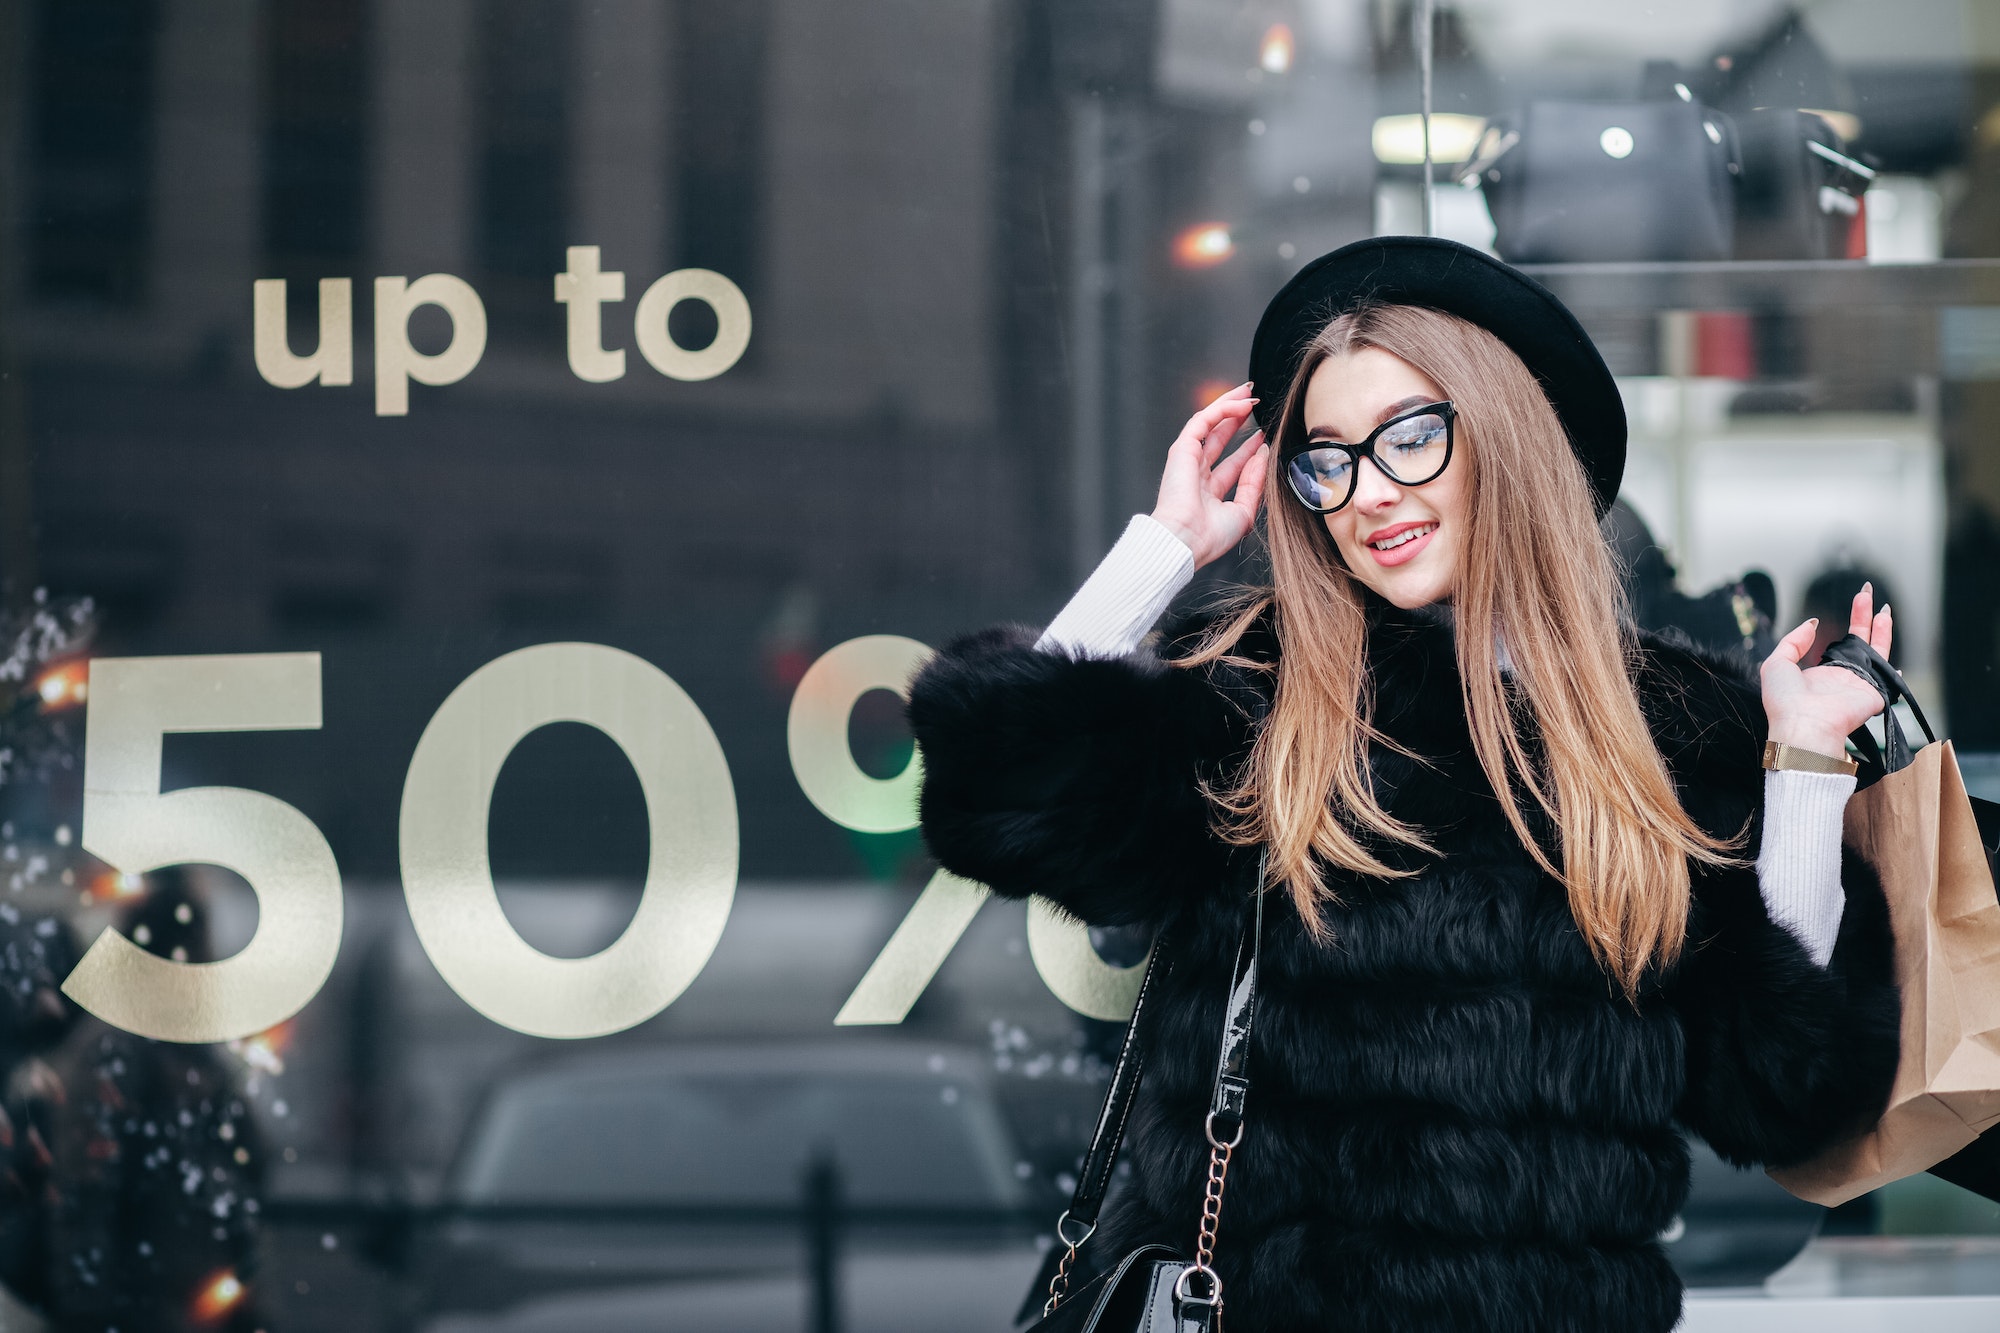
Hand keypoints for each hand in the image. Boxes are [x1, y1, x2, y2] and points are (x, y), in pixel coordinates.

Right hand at [1151, 382, 1269, 568]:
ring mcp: (1188, 460)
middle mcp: (1196, 474)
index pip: (1231, 464)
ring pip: (1209, 424)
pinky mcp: (1182, 449)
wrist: (1186, 541)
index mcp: (1208, 493)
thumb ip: (1254, 484)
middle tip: (1253, 403)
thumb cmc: (1209, 537)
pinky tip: (1242, 404)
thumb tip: (1263, 454)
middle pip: (1218, 438)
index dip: (1248, 449)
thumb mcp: (1243, 512)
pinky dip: (1223, 409)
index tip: (1264, 437)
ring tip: (1248, 393)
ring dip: (1229, 406)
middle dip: (1236, 419)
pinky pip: (1204, 421)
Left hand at [1760, 584, 1893, 758]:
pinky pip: (1887, 677)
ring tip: (1883, 607)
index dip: (1842, 624)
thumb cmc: (1785, 701)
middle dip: (1863, 615)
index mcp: (1820, 673)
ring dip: (1882, 629)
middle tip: (1867, 592)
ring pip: (1876, 651)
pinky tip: (1900, 661)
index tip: (1850, 603)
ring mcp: (1859, 684)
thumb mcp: (1776, 663)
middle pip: (1859, 639)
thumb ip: (1793, 640)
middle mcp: (1841, 678)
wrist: (1803, 726)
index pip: (1835, 644)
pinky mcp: (1874, 693)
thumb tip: (1812, 623)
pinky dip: (1894, 669)